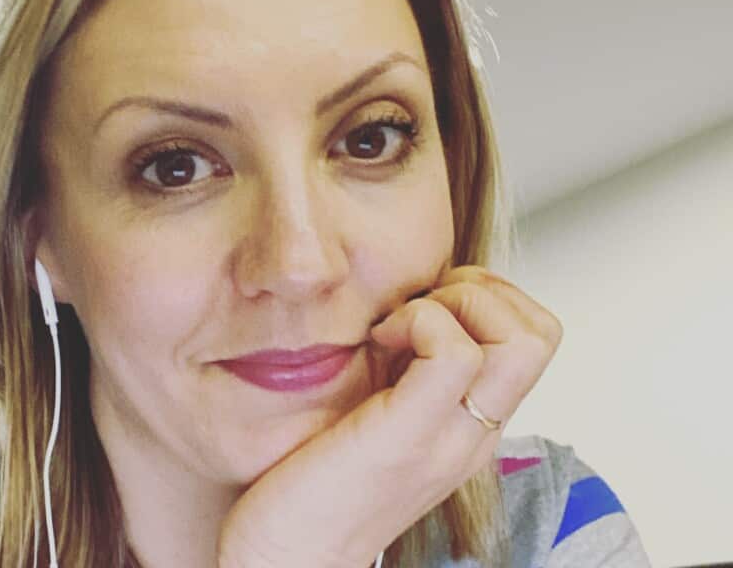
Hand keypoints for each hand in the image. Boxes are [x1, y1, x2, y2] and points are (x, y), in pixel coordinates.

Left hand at [216, 265, 562, 567]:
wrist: (288, 559)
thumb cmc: (311, 487)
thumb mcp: (375, 415)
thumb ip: (401, 371)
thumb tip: (398, 305)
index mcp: (469, 425)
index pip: (533, 338)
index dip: (485, 297)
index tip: (421, 306)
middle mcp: (474, 433)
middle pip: (543, 333)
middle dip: (481, 290)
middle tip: (414, 309)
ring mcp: (449, 437)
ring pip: (521, 338)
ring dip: (453, 304)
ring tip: (394, 328)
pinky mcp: (408, 436)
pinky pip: (455, 352)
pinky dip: (419, 322)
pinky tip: (374, 342)